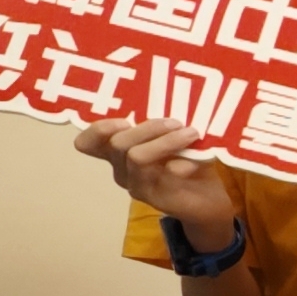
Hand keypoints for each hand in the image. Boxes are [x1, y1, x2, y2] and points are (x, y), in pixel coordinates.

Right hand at [75, 120, 235, 232]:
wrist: (208, 199)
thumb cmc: (186, 158)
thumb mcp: (173, 135)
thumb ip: (165, 121)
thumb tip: (175, 96)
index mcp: (118, 150)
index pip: (88, 142)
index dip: (96, 130)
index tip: (123, 120)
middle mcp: (121, 168)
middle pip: (118, 144)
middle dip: (147, 128)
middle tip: (175, 121)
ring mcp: (137, 185)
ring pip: (137, 158)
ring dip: (165, 141)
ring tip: (190, 133)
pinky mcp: (157, 197)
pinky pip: (164, 175)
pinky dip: (182, 163)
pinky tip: (196, 161)